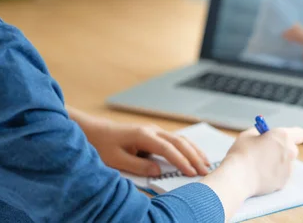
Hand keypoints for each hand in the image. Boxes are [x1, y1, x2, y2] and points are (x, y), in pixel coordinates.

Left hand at [83, 119, 210, 177]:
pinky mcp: (154, 134)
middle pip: (179, 142)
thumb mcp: (116, 160)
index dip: (181, 161)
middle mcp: (152, 130)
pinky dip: (187, 148)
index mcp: (143, 135)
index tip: (191, 172)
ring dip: (194, 150)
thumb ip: (138, 166)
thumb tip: (158, 171)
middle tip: (205, 170)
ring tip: (206, 163)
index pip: (168, 148)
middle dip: (193, 156)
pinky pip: (175, 140)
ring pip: (180, 139)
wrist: (96, 131)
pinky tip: (194, 155)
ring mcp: (154, 130)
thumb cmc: (103, 145)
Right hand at [222, 127, 302, 196]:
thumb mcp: (248, 135)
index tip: (281, 137)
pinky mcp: (284, 182)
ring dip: (278, 162)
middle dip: (282, 148)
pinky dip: (274, 174)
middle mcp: (290, 151)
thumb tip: (265, 136)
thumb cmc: (242, 153)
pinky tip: (260, 174)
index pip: (299, 134)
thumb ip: (261, 133)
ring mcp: (289, 168)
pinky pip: (281, 175)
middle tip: (267, 150)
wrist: (239, 177)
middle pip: (291, 148)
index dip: (291, 134)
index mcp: (283, 136)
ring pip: (286, 163)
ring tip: (260, 164)